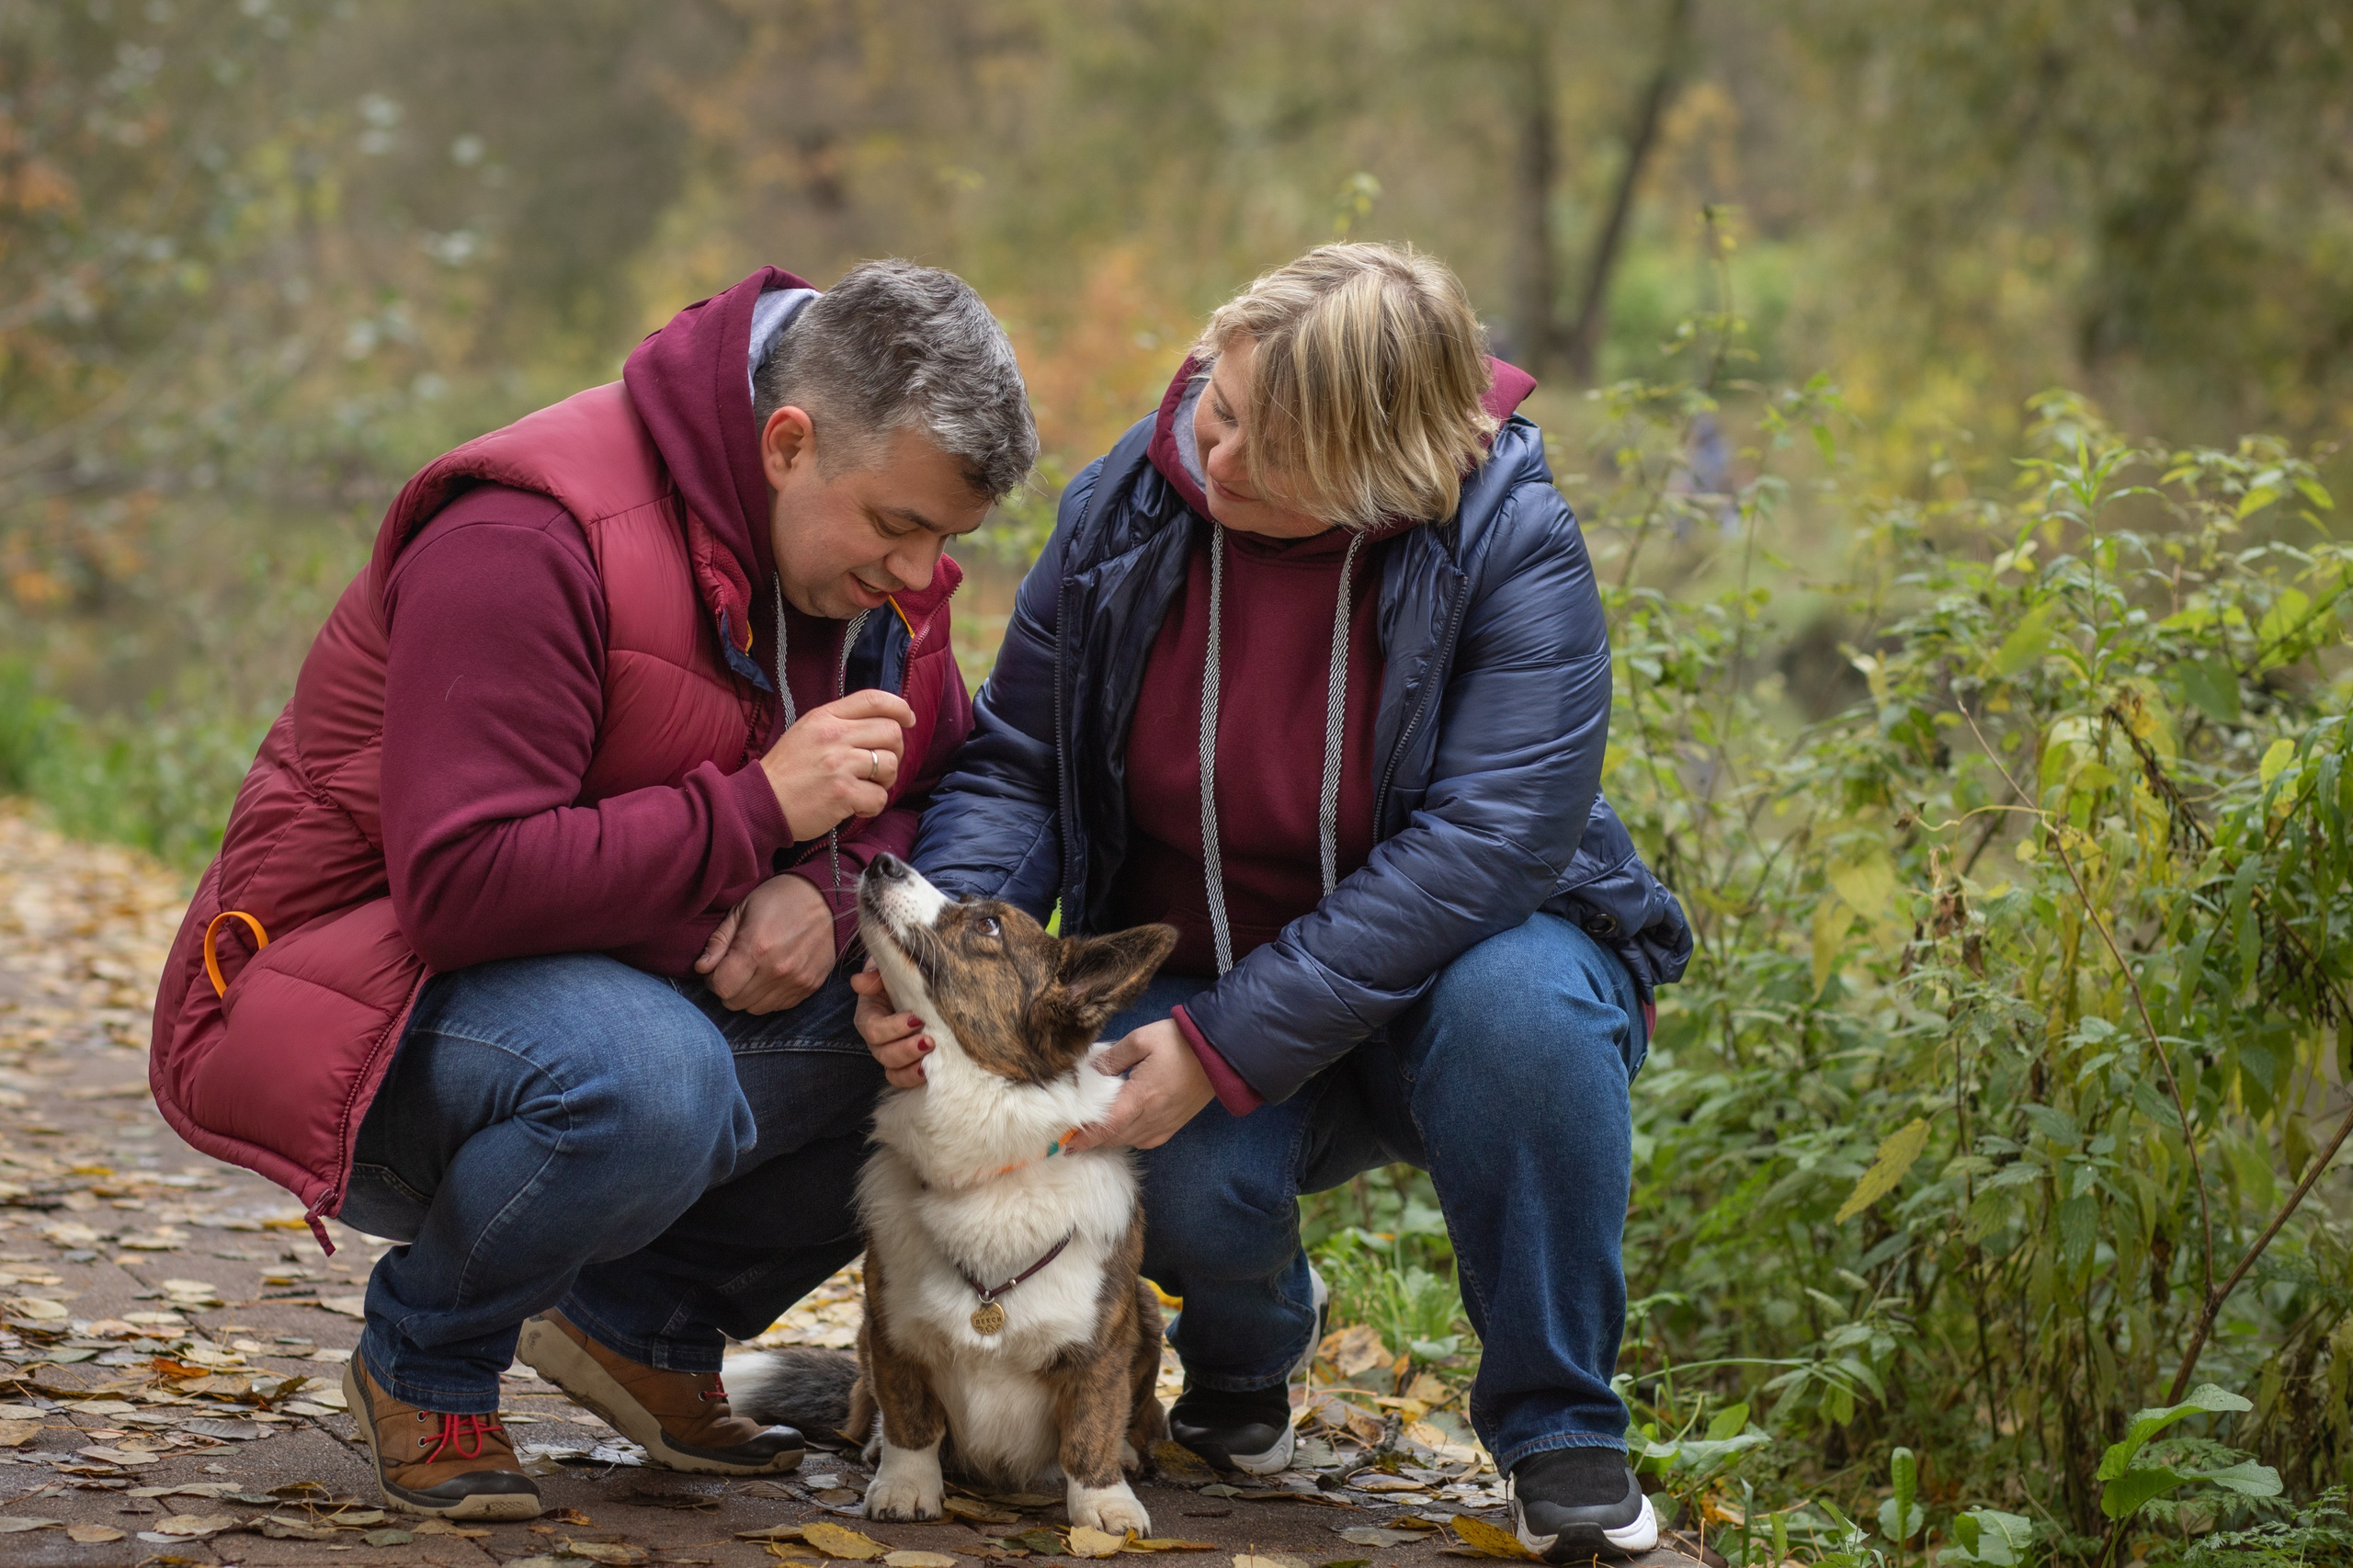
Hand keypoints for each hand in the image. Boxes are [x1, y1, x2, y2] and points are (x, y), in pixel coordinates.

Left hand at [695, 874, 836, 1013]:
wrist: (826, 899)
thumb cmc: (779, 899)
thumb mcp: (742, 910)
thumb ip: (719, 941)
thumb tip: (701, 968)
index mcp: (756, 948)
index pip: (721, 987)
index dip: (713, 979)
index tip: (717, 968)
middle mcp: (777, 970)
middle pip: (735, 1002)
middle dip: (728, 988)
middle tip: (734, 969)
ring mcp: (796, 981)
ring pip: (755, 1009)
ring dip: (748, 995)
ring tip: (753, 973)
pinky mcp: (809, 987)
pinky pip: (778, 1006)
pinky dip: (768, 996)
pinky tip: (771, 976)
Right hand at [761, 690, 917, 841]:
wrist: (760, 801)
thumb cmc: (787, 770)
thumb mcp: (808, 731)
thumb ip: (840, 723)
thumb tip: (882, 722)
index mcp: (826, 717)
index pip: (874, 699)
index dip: (899, 707)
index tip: (908, 719)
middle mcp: (834, 736)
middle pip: (891, 732)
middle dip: (895, 751)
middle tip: (880, 766)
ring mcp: (839, 765)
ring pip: (890, 765)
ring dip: (885, 781)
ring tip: (865, 787)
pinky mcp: (842, 793)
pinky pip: (879, 797)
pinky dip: (873, 805)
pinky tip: (856, 806)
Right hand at [852, 963, 931, 1088]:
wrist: (914, 984)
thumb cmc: (898, 975)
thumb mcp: (885, 968)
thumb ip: (873, 974)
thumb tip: (860, 982)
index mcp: (869, 1016)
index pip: (873, 1030)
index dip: (893, 1028)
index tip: (916, 1019)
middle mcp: (877, 1040)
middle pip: (884, 1054)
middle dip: (907, 1050)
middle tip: (929, 1041)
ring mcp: (891, 1053)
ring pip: (893, 1071)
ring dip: (912, 1068)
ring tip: (932, 1058)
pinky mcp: (906, 1063)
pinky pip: (904, 1079)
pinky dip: (914, 1078)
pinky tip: (930, 1072)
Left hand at [1061, 1019, 1214, 1151]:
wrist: (1219, 1052)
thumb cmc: (1179, 1042)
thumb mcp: (1140, 1040)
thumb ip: (1112, 1058)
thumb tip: (1092, 1072)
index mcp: (1140, 1097)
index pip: (1105, 1127)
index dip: (1084, 1138)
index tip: (1066, 1145)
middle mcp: (1152, 1117)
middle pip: (1115, 1138)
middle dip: (1093, 1140)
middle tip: (1074, 1138)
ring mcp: (1165, 1123)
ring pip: (1130, 1141)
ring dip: (1111, 1139)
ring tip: (1095, 1133)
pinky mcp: (1176, 1124)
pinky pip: (1147, 1140)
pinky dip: (1130, 1138)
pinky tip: (1125, 1129)